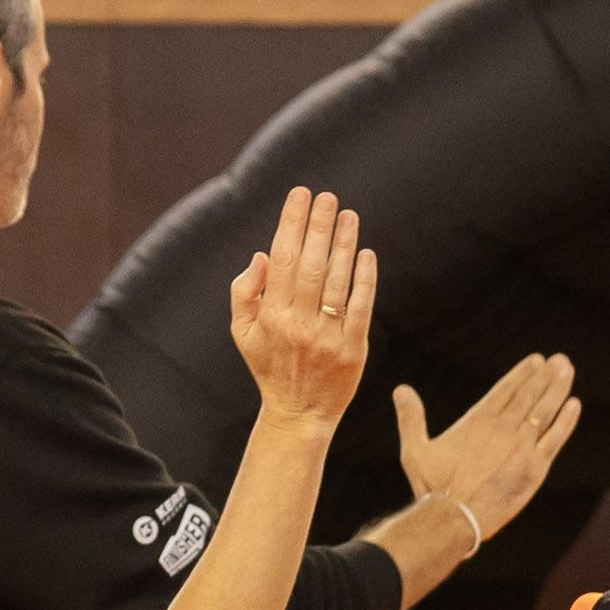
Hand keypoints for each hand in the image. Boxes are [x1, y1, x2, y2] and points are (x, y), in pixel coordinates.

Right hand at [226, 186, 376, 425]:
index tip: (300, 196)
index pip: (282, 259)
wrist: (299, 414)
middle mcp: (298, 324)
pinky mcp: (353, 350)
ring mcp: (327, 337)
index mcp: (271, 315)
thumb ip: (244, 292)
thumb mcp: (243, 333)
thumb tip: (261, 255)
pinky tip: (366, 254)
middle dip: (319, 226)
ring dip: (344, 245)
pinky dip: (364, 280)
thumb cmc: (270, 366)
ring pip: (337, 282)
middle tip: (328, 197)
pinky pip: (361, 308)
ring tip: (349, 216)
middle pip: (311, 265)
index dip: (291, 224)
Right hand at [401, 354, 584, 552]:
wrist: (455, 518)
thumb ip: (411, 417)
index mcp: (478, 421)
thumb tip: (400, 389)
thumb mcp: (415, 449)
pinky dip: (566, 421)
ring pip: (546, 411)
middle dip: (546, 375)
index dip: (523, 373)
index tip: (537, 360)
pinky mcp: (535, 468)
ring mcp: (522, 447)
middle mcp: (504, 429)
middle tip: (560, 360)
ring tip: (567, 371)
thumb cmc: (433, 486)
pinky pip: (556, 439)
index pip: (506, 389)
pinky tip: (575, 405)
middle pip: (529, 394)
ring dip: (558, 389)